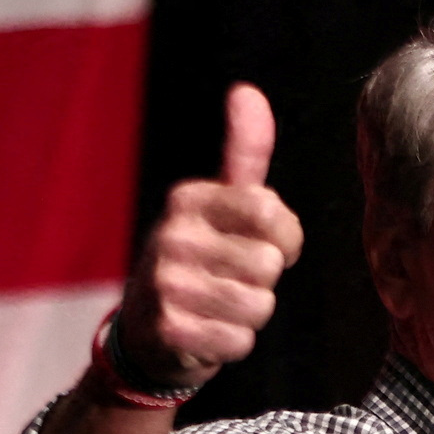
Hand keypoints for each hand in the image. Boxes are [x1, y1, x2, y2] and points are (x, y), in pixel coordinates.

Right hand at [117, 84, 301, 390]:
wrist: (149, 333)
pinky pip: (240, 341)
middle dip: (263, 281)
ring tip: (219, 306)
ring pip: (259, 305)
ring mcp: (165, 284)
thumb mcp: (221, 203)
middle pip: (269, 263)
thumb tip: (247, 90)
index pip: (271, 212)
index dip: (284, 238)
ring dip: (250, 314)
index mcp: (187, 199)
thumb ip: (243, 152)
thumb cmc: (202, 261)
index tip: (262, 244)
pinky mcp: (168, 330)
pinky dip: (232, 343)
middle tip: (230, 281)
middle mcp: (171, 236)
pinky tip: (207, 332)